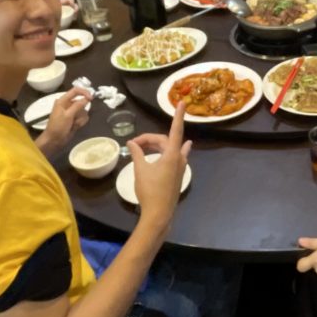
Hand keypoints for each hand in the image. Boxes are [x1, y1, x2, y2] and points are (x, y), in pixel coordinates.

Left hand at [35, 87, 91, 156]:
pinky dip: (81, 122)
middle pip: (81, 102)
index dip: (85, 92)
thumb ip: (78, 105)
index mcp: (63, 100)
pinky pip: (83, 117)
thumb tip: (87, 98)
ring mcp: (71, 112)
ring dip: (80, 118)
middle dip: (81, 111)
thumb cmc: (58, 127)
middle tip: (76, 118)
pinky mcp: (74, 119)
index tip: (92, 98)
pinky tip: (75, 127)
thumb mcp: (68, 115)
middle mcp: (68, 105)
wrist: (54, 140)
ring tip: (74, 124)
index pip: (76, 91)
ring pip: (84, 111)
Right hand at [130, 102, 191, 230]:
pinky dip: (172, 151)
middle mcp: (179, 159)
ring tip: (145, 145)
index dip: (178, 116)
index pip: (175, 130)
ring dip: (160, 145)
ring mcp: (180, 168)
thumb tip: (131, 143)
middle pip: (167, 141)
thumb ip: (137, 153)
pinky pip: (176, 157)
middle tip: (134, 145)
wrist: (160, 213)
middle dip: (151, 139)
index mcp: (172, 155)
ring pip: (172, 149)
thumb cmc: (150, 190)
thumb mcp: (140, 169)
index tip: (182, 103)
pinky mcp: (178, 176)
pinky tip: (185, 146)